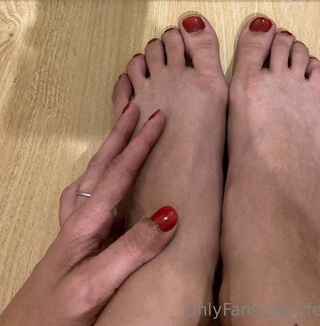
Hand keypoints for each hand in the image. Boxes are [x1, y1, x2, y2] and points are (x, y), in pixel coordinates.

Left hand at [0, 105, 177, 325]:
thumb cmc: (56, 316)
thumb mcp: (96, 285)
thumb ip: (131, 250)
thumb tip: (170, 213)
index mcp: (85, 224)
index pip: (118, 174)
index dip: (139, 144)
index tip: (158, 117)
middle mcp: (78, 220)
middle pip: (101, 166)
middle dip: (119, 134)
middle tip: (134, 106)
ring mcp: (74, 231)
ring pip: (92, 177)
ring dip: (108, 151)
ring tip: (120, 133)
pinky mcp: (75, 244)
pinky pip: (87, 196)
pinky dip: (98, 177)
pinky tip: (102, 186)